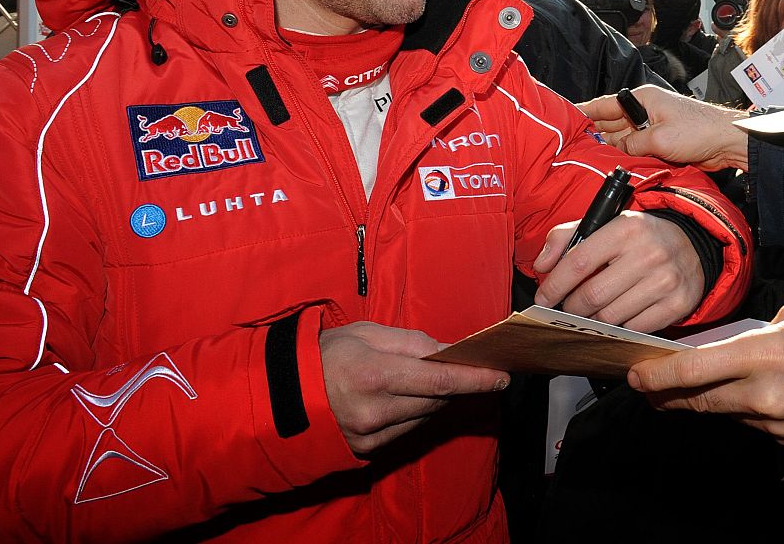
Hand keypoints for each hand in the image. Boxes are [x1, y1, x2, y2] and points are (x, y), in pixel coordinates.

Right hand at [320, 322, 509, 455]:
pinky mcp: (365, 451)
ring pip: (425, 416)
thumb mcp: (368, 333)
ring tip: (426, 379)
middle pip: (437, 399)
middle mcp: (376, 411)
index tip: (502, 377)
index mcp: (376, 375)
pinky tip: (406, 398)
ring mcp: (369, 436)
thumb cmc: (327, 354)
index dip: (476, 380)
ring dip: (435, 398)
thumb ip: (413, 342)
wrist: (281, 394)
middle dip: (458, 384)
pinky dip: (415, 413)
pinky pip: (406, 430)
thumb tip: (450, 351)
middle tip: (471, 368)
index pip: (441, 380)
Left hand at [531, 211, 705, 332]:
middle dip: (572, 307)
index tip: (543, 298)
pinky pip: (634, 329)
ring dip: (594, 319)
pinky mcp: (677, 304)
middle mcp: (649, 253)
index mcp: (626, 228)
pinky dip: (619, 327)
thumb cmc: (640, 238)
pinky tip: (618, 316)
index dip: (554, 285)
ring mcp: (666, 281)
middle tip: (568, 307)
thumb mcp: (605, 225)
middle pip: (592, 295)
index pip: (579, 262)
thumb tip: (542, 265)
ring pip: (610, 317)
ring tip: (592, 311)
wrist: (693, 246)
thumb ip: (566, 238)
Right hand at [580, 84, 748, 170]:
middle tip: (570, 146)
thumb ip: (632, 145)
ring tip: (586, 158)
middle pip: (610, 123)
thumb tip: (615, 150)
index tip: (565, 117)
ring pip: (621, 138)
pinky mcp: (660, 142)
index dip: (584, 112)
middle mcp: (644, 111)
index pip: (604, 104)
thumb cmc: (700, 130)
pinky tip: (613, 165)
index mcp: (642, 99)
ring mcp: (651, 127)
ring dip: (609, 147)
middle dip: (592, 133)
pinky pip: (635, 149)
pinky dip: (625, 156)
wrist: (727, 141)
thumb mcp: (659, 138)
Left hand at [627, 304, 783, 445]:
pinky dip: (744, 410)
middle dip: (670, 396)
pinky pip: (753, 424)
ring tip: (693, 389)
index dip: (659, 378)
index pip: (695, 370)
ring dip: (708, 401)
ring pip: (726, 413)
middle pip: (699, 400)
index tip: (637, 379)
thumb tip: (739, 344)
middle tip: (649, 391)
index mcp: (763, 354)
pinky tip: (747, 396)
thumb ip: (759, 331)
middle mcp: (762, 393)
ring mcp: (775, 421)